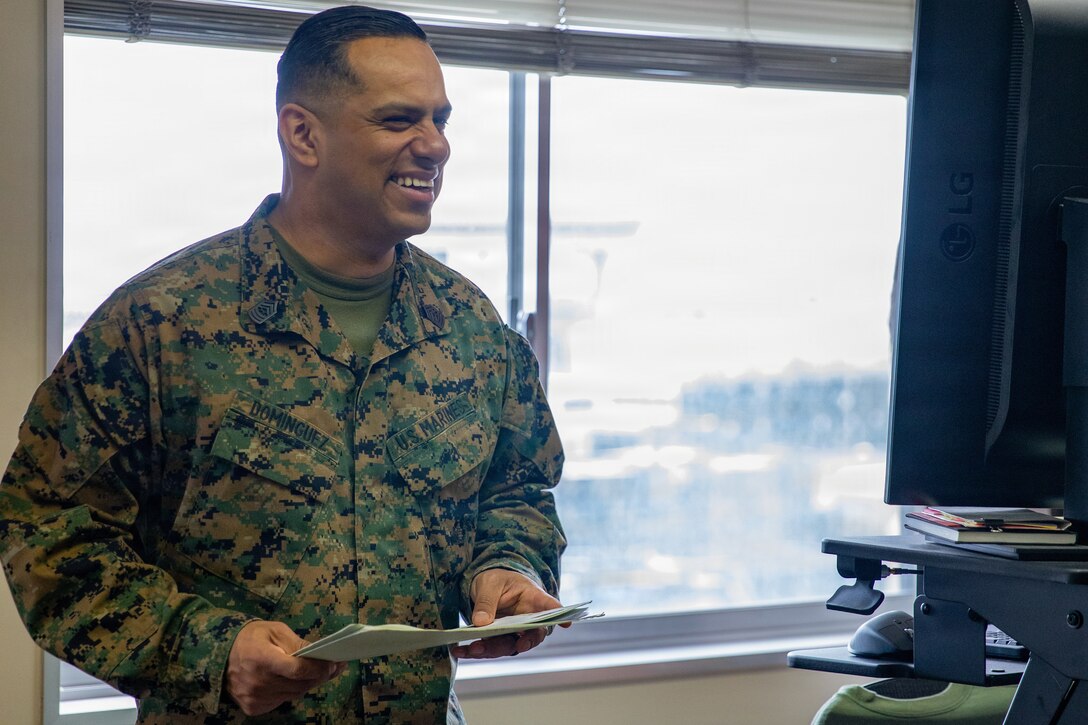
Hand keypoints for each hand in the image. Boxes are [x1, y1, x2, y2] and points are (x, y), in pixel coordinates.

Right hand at [225, 620, 345, 715]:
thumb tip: (320, 652)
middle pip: (299, 685)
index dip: (318, 668)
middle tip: (333, 668)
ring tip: (317, 673)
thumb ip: (297, 643)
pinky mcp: (253, 707)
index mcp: (262, 659)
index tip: (334, 664)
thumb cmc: (251, 638)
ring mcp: (254, 698)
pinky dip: (290, 691)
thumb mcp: (275, 631)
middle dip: (319, 676)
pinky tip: (292, 681)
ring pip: (293, 694)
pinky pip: (281, 701)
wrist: (221, 655)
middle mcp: (257, 683)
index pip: (297, 670)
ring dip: (306, 684)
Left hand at [450, 568, 564, 658]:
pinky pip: (491, 649)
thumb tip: (480, 623)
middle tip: (504, 645)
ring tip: (470, 650)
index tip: (566, 623)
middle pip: (530, 635)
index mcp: (533, 598)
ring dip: (490, 651)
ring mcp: (515, 631)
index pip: (549, 606)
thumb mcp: (490, 583)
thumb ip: (487, 601)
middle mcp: (528, 619)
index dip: (559, 615)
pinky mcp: (500, 639)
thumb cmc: (496, 579)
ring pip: (509, 646)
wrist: (486, 586)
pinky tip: (459, 650)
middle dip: (517, 643)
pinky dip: (475, 652)